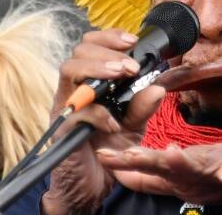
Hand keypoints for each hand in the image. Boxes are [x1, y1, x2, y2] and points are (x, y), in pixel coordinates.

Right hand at [41, 29, 166, 214]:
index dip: (109, 37)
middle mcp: (74, 90)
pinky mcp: (62, 129)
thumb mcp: (134, 124)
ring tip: (121, 75)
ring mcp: (65, 107)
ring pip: (69, 70)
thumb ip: (144, 106)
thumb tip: (159, 86)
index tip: (132, 40)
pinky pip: (75, 111)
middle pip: (78, 52)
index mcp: (90, 82)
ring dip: (98, 68)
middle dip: (106, 51)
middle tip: (130, 65)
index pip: (91, 45)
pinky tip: (114, 122)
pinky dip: (98, 113)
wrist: (93, 184)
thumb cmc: (109, 148)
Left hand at [96, 141, 221, 204]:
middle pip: (164, 163)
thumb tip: (121, 174)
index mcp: (175, 171)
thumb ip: (150, 179)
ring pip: (195, 164)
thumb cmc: (211, 169)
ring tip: (170, 155)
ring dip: (183, 161)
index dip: (124, 164)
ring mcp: (212, 167)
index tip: (102, 156)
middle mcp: (189, 166)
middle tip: (125, 154)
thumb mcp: (178, 176)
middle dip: (145, 159)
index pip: (144, 167)